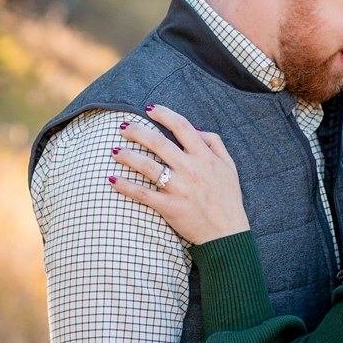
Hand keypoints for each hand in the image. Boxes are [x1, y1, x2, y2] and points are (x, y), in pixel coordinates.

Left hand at [107, 105, 250, 244]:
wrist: (227, 234)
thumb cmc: (227, 199)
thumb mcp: (229, 167)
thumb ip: (215, 143)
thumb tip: (195, 129)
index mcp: (205, 157)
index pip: (182, 127)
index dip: (164, 114)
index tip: (149, 108)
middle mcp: (191, 169)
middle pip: (159, 143)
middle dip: (138, 131)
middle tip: (123, 126)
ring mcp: (179, 188)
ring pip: (148, 166)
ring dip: (128, 156)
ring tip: (114, 151)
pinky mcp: (169, 207)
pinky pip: (143, 194)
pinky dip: (126, 186)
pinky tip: (112, 179)